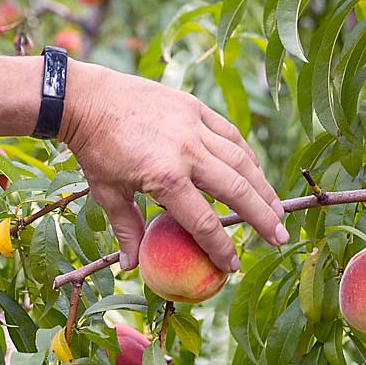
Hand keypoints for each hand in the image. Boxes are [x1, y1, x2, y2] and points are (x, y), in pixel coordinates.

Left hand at [59, 60, 286, 273]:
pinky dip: (245, 154)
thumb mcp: (107, 194)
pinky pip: (229, 134)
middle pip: (237, 191)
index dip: (221, 247)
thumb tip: (132, 266)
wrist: (86, 98)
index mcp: (165, 178)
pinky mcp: (194, 107)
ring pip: (241, 160)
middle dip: (262, 218)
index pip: (204, 222)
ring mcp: (194, 126)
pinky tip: (255, 171)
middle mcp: (187, 152)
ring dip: (263, 187)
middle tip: (279, 238)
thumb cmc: (95, 150)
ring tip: (277, 209)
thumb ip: (128, 229)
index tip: (233, 265)